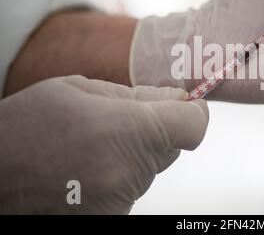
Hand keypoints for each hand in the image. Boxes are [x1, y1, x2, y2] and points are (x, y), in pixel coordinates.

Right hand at [0, 76, 208, 213]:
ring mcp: (120, 202)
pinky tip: (86, 168)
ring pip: (150, 167)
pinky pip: (131, 187)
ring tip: (90, 146)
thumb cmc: (26, 126)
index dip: (192, 112)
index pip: (193, 126)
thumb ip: (136, 94)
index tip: (183, 106)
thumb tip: (177, 98)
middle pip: (171, 147)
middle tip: (116, 121)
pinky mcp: (112, 218)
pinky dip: (119, 175)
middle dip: (154, 130)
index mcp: (126, 131)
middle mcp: (129, 173)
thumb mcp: (79, 89)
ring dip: (133, 154)